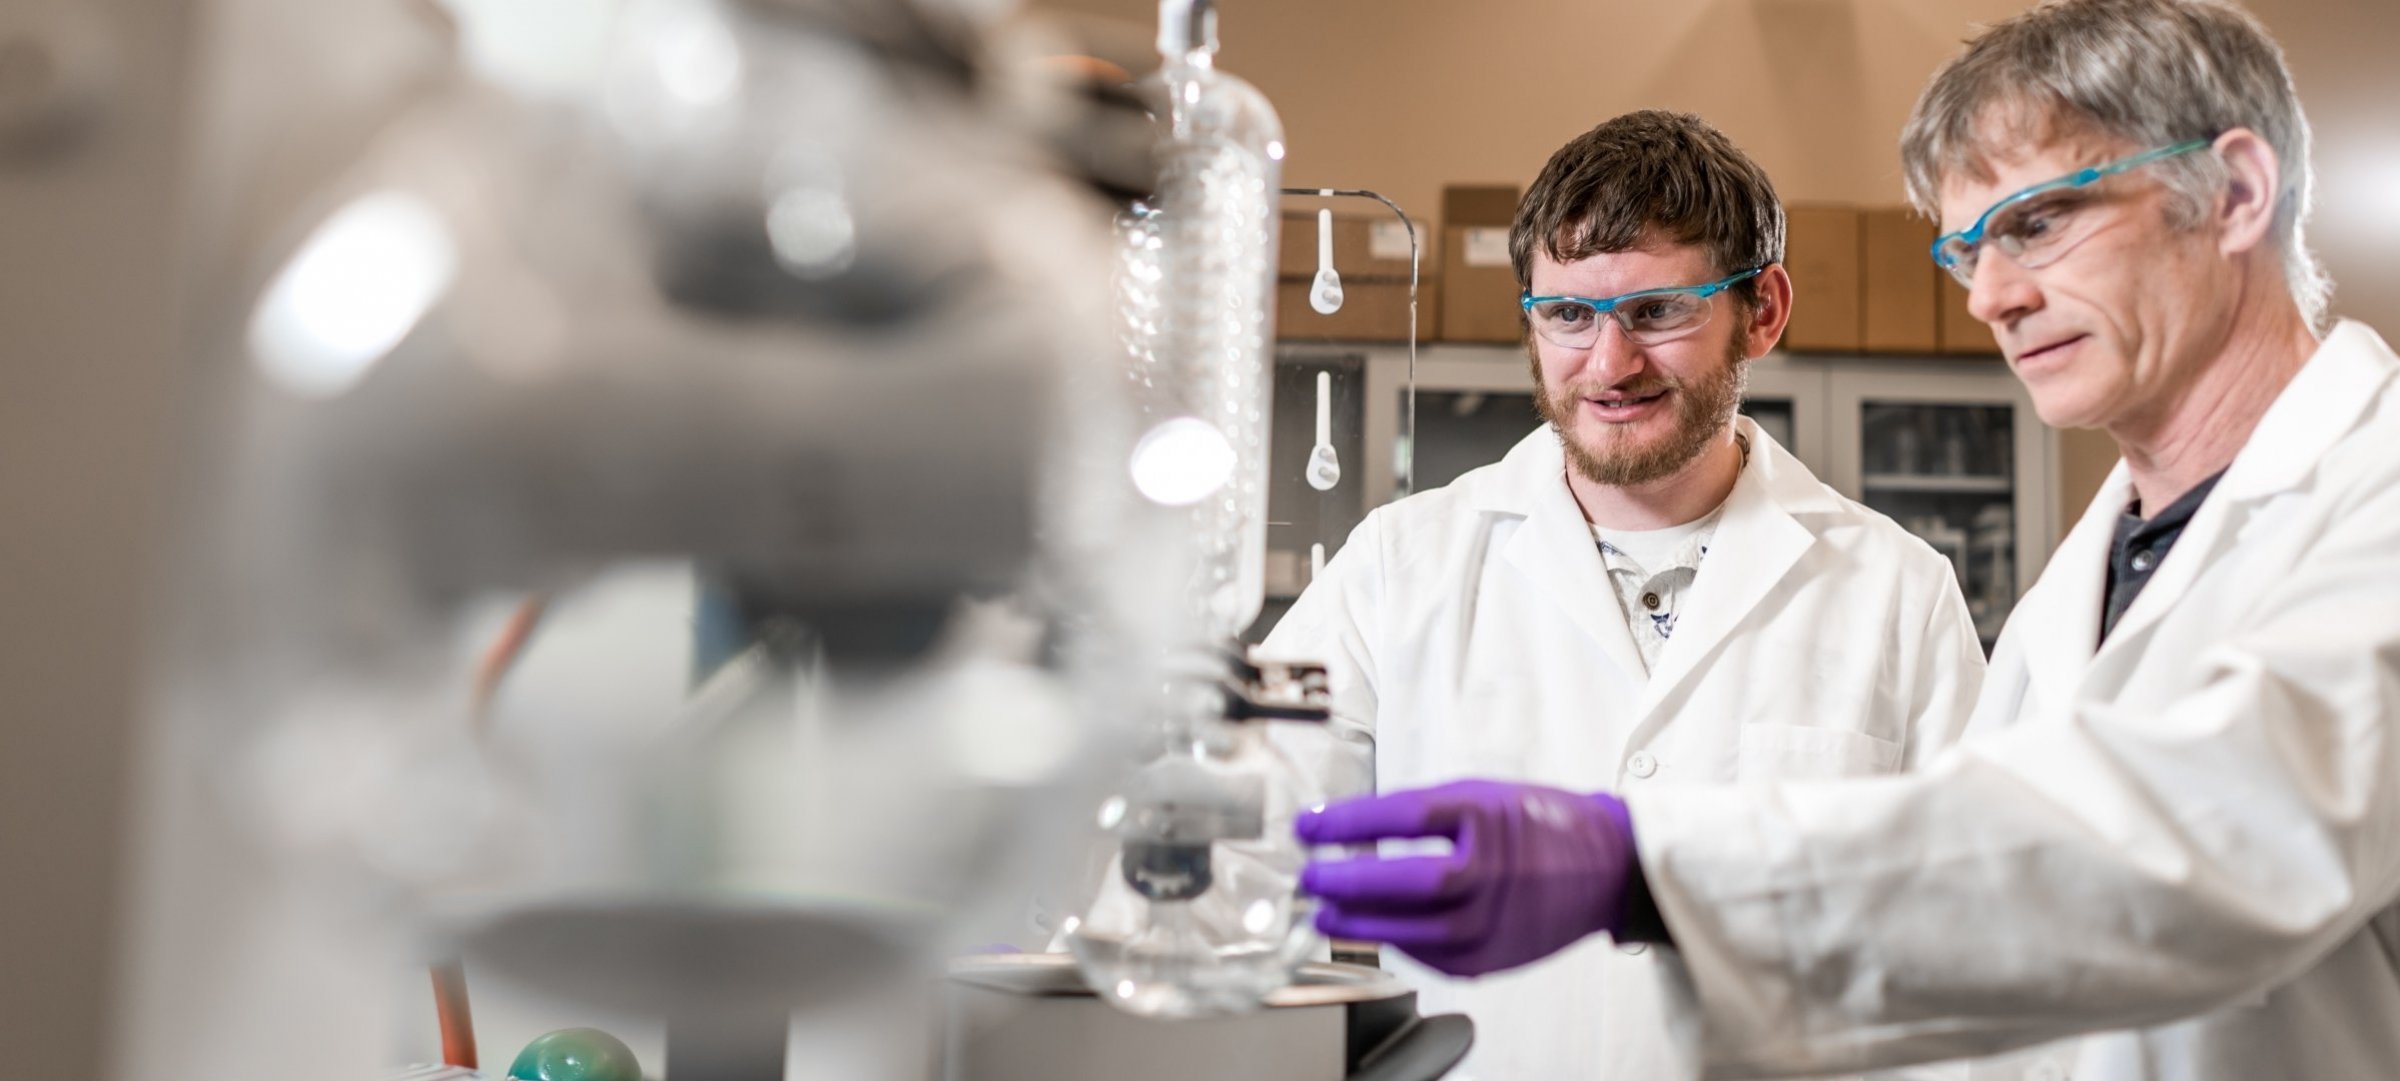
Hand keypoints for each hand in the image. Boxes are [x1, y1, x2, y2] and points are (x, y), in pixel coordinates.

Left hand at [1295, 779, 1635, 976]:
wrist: (1607, 866)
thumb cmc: (1540, 824)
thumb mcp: (1482, 794)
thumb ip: (1424, 810)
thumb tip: (1352, 826)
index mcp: (1486, 816)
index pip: (1401, 817)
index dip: (1345, 822)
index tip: (1308, 827)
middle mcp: (1492, 870)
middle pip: (1404, 881)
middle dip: (1344, 882)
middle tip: (1310, 878)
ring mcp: (1496, 919)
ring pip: (1413, 930)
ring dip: (1358, 924)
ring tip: (1325, 916)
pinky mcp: (1495, 958)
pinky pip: (1432, 957)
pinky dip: (1397, 945)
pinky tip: (1374, 933)